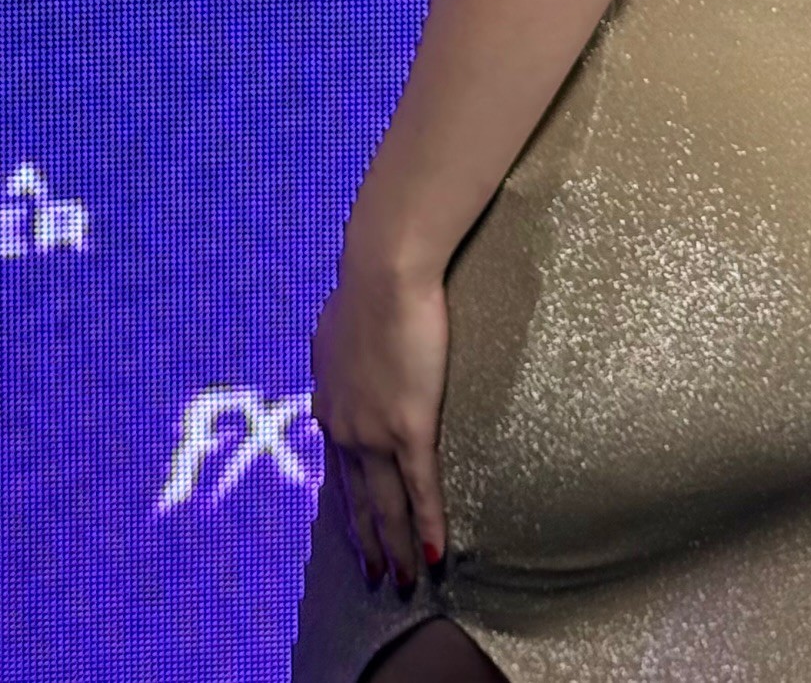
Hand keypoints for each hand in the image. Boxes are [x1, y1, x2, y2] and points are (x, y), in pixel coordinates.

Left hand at [309, 248, 450, 594]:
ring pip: (387, 505)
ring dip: (396, 548)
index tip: (356, 535)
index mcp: (328, 406)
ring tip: (402, 581)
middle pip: (358, 501)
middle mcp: (345, 430)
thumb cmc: (366, 286)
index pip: (338, 472)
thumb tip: (334, 355)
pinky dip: (428, 526)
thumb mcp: (335, 329)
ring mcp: (376, 434)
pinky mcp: (411, 427)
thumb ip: (336, 354)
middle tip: (376, 577)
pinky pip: (422, 488)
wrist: (384, 274)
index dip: (347, 508)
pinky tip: (436, 555)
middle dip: (368, 543)